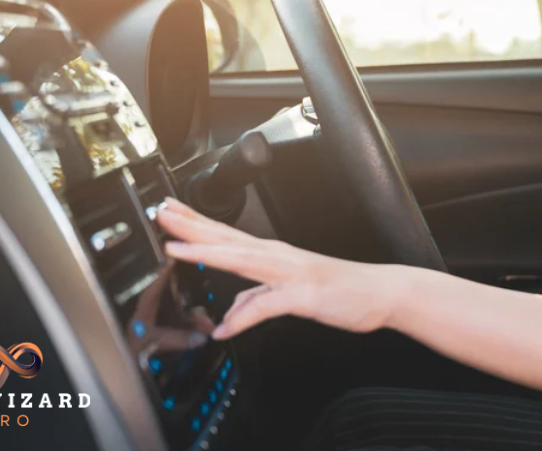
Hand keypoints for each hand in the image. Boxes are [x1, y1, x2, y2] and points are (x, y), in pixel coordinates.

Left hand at [154, 198, 401, 339]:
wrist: (380, 292)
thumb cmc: (341, 290)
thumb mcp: (288, 298)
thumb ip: (258, 302)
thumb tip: (231, 315)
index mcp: (272, 255)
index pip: (225, 236)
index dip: (195, 224)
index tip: (169, 212)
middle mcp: (277, 257)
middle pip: (226, 239)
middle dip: (190, 226)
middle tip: (160, 212)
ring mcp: (290, 273)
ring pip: (240, 260)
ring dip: (207, 252)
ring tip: (175, 247)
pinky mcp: (303, 295)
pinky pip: (267, 306)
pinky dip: (243, 317)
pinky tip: (224, 328)